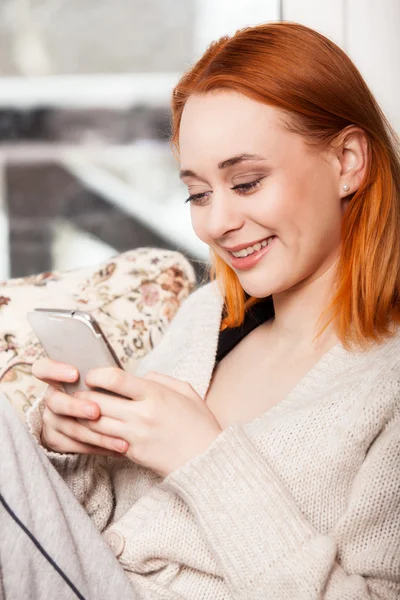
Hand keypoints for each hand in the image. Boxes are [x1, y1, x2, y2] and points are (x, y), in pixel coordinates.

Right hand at [31, 358, 128, 456]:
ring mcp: (51, 420)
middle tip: (96, 411)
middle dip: (76, 406)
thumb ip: (109, 376)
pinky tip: (117, 448)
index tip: (75, 374)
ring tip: (120, 439)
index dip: (54, 369)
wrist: (90, 420)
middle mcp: (51, 398)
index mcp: (58, 378)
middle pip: (54, 401)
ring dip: (95, 434)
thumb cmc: (103, 393)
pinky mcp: (56, 440)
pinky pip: (74, 445)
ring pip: (68, 427)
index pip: (42, 368)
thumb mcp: (102, 382)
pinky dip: (97, 447)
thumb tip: (145, 375)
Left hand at [73, 368, 223, 477]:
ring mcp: (135, 437)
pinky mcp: (132, 454)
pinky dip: (95, 435)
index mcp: (155, 395)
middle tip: (78, 394)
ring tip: (80, 412)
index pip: (115, 379)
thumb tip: (137, 377)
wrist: (208, 459)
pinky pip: (105, 442)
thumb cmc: (199, 422)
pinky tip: (93, 430)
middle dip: (82, 397)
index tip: (92, 377)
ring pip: (95, 425)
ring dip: (83, 417)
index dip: (97, 375)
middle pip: (97, 403)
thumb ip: (159, 379)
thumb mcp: (185, 390)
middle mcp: (142, 415)